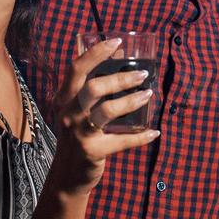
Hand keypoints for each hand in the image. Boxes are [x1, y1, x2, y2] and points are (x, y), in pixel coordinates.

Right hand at [52, 38, 160, 195]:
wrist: (67, 176)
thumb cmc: (77, 136)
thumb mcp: (75, 111)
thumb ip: (90, 90)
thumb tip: (121, 60)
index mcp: (64, 99)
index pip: (77, 68)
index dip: (96, 52)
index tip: (117, 41)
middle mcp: (69, 113)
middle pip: (94, 87)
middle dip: (121, 78)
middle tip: (142, 74)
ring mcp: (79, 133)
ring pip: (107, 110)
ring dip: (131, 101)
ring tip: (148, 95)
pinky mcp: (92, 151)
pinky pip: (121, 141)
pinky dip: (141, 136)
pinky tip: (154, 132)